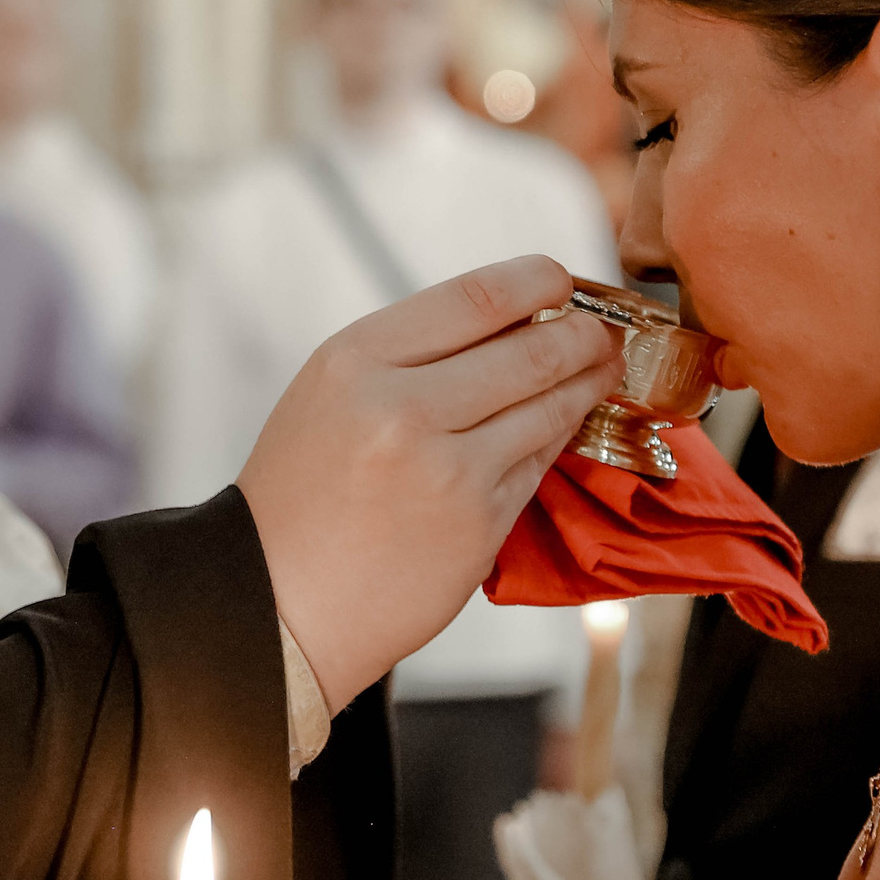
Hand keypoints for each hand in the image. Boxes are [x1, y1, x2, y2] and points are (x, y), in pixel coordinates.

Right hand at [238, 255, 617, 708]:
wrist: (279, 601)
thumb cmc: (302, 493)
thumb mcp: (330, 392)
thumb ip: (408, 352)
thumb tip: (511, 315)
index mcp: (357, 361)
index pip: (476, 298)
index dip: (536, 281)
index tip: (559, 279)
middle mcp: (402, 409)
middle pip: (530, 351)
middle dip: (582, 334)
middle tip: (600, 329)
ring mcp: (447, 472)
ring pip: (547, 409)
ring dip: (584, 383)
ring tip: (598, 368)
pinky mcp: (479, 526)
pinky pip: (538, 464)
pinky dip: (556, 438)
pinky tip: (562, 424)